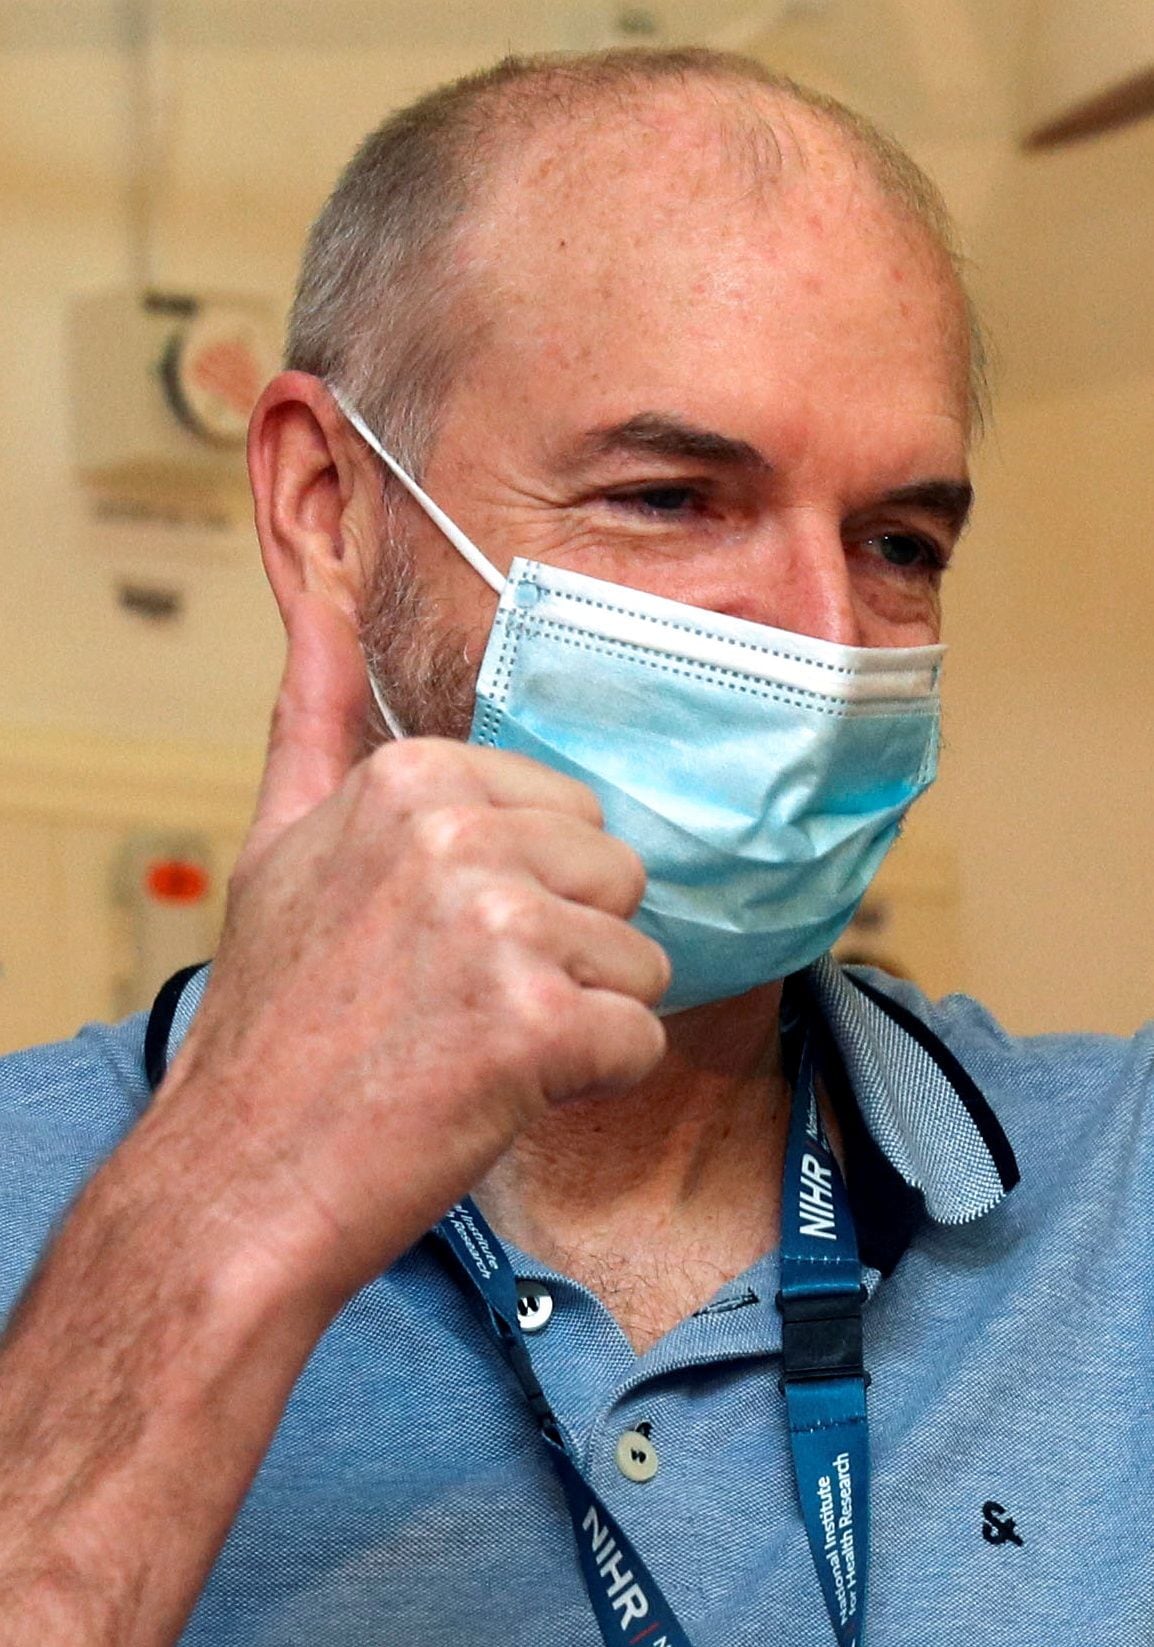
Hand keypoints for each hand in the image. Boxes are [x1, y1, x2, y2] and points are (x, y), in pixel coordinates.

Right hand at [152, 593, 668, 1305]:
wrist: (239, 1178)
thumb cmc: (271, 1028)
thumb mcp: (276, 844)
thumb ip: (311, 714)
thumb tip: (312, 588)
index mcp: (411, 778)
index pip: (568, 814)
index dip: (527, 893)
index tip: (444, 944)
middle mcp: (457, 834)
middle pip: (616, 878)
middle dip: (564, 950)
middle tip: (460, 1004)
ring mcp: (500, 925)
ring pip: (639, 963)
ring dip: (576, 1022)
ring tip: (471, 1049)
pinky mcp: (539, 1022)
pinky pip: (640, 1042)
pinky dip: (586, 1085)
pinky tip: (493, 1093)